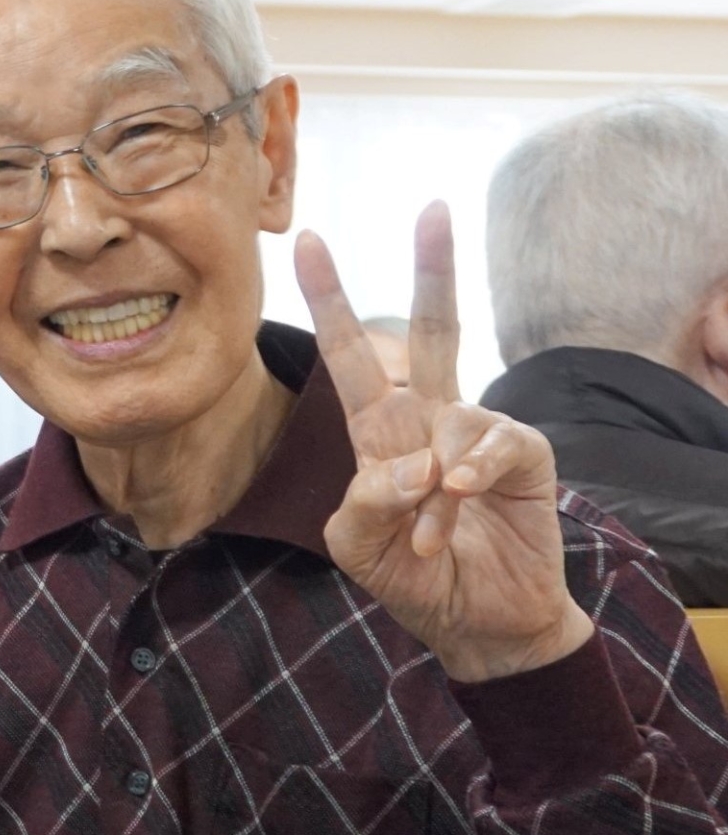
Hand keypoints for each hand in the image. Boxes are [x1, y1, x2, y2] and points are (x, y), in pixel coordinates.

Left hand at [297, 203, 591, 684]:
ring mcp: (479, 434)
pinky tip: (464, 501)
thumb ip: (364, 502)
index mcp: (379, 432)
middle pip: (431, 330)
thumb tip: (414, 461)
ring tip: (433, 535)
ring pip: (453, 416)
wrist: (477, 626)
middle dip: (432, 269)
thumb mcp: (357, 546)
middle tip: (432, 208)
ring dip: (435, 486)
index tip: (308, 241)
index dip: (330, 300)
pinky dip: (472, 476)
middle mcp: (429, 420)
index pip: (351, 355)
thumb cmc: (414, 577)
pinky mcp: (526, 455)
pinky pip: (493, 442)